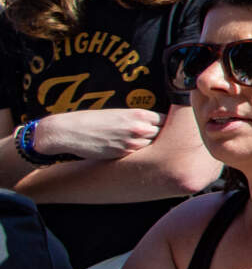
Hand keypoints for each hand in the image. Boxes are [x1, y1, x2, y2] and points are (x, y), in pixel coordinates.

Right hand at [30, 109, 162, 159]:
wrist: (69, 132)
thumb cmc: (91, 120)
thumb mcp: (118, 114)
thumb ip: (136, 120)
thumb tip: (151, 126)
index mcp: (138, 114)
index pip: (165, 120)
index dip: (164, 124)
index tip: (164, 128)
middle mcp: (139, 128)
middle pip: (162, 134)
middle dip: (159, 136)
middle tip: (155, 139)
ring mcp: (133, 143)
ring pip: (152, 146)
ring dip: (149, 147)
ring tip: (139, 146)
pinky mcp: (124, 155)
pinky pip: (138, 154)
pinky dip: (136, 154)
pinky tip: (128, 152)